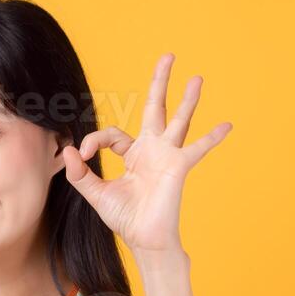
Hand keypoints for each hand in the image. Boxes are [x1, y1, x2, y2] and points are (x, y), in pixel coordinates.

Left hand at [63, 52, 231, 253]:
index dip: (94, 140)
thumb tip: (67, 150)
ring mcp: (167, 156)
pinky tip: (227, 126)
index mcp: (133, 154)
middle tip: (167, 56)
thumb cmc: (125, 218)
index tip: (82, 155)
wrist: (144, 240)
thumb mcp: (96, 193)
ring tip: (197, 77)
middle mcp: (152, 150)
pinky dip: (212, 138)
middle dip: (160, 82)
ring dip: (188, 99)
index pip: (112, 134)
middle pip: (156, 108)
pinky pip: (197, 149)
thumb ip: (80, 173)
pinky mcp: (178, 167)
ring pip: (179, 120)